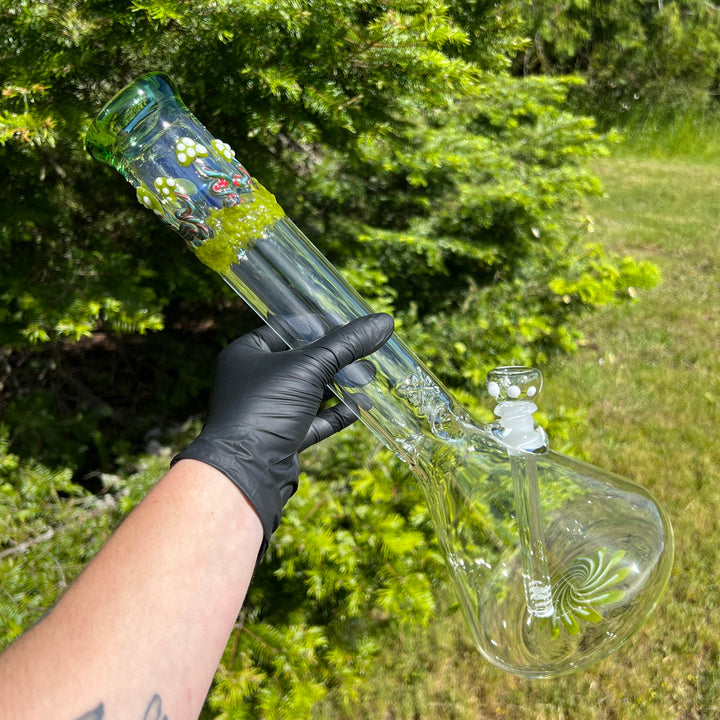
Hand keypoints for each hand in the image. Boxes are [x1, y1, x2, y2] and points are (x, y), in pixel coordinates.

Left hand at [173, 313, 393, 557]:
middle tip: (365, 349)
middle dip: (335, 356)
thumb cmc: (266, 406)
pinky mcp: (282, 438)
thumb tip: (384, 322)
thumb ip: (347, 344)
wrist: (247, 470)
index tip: (348, 322)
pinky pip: (314, 420)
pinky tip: (361, 405)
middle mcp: (253, 380)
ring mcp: (267, 411)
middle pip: (301, 361)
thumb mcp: (309, 367)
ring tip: (369, 374)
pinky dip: (337, 413)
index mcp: (246, 353)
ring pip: (309, 392)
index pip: (284, 328)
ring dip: (339, 384)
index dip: (316, 324)